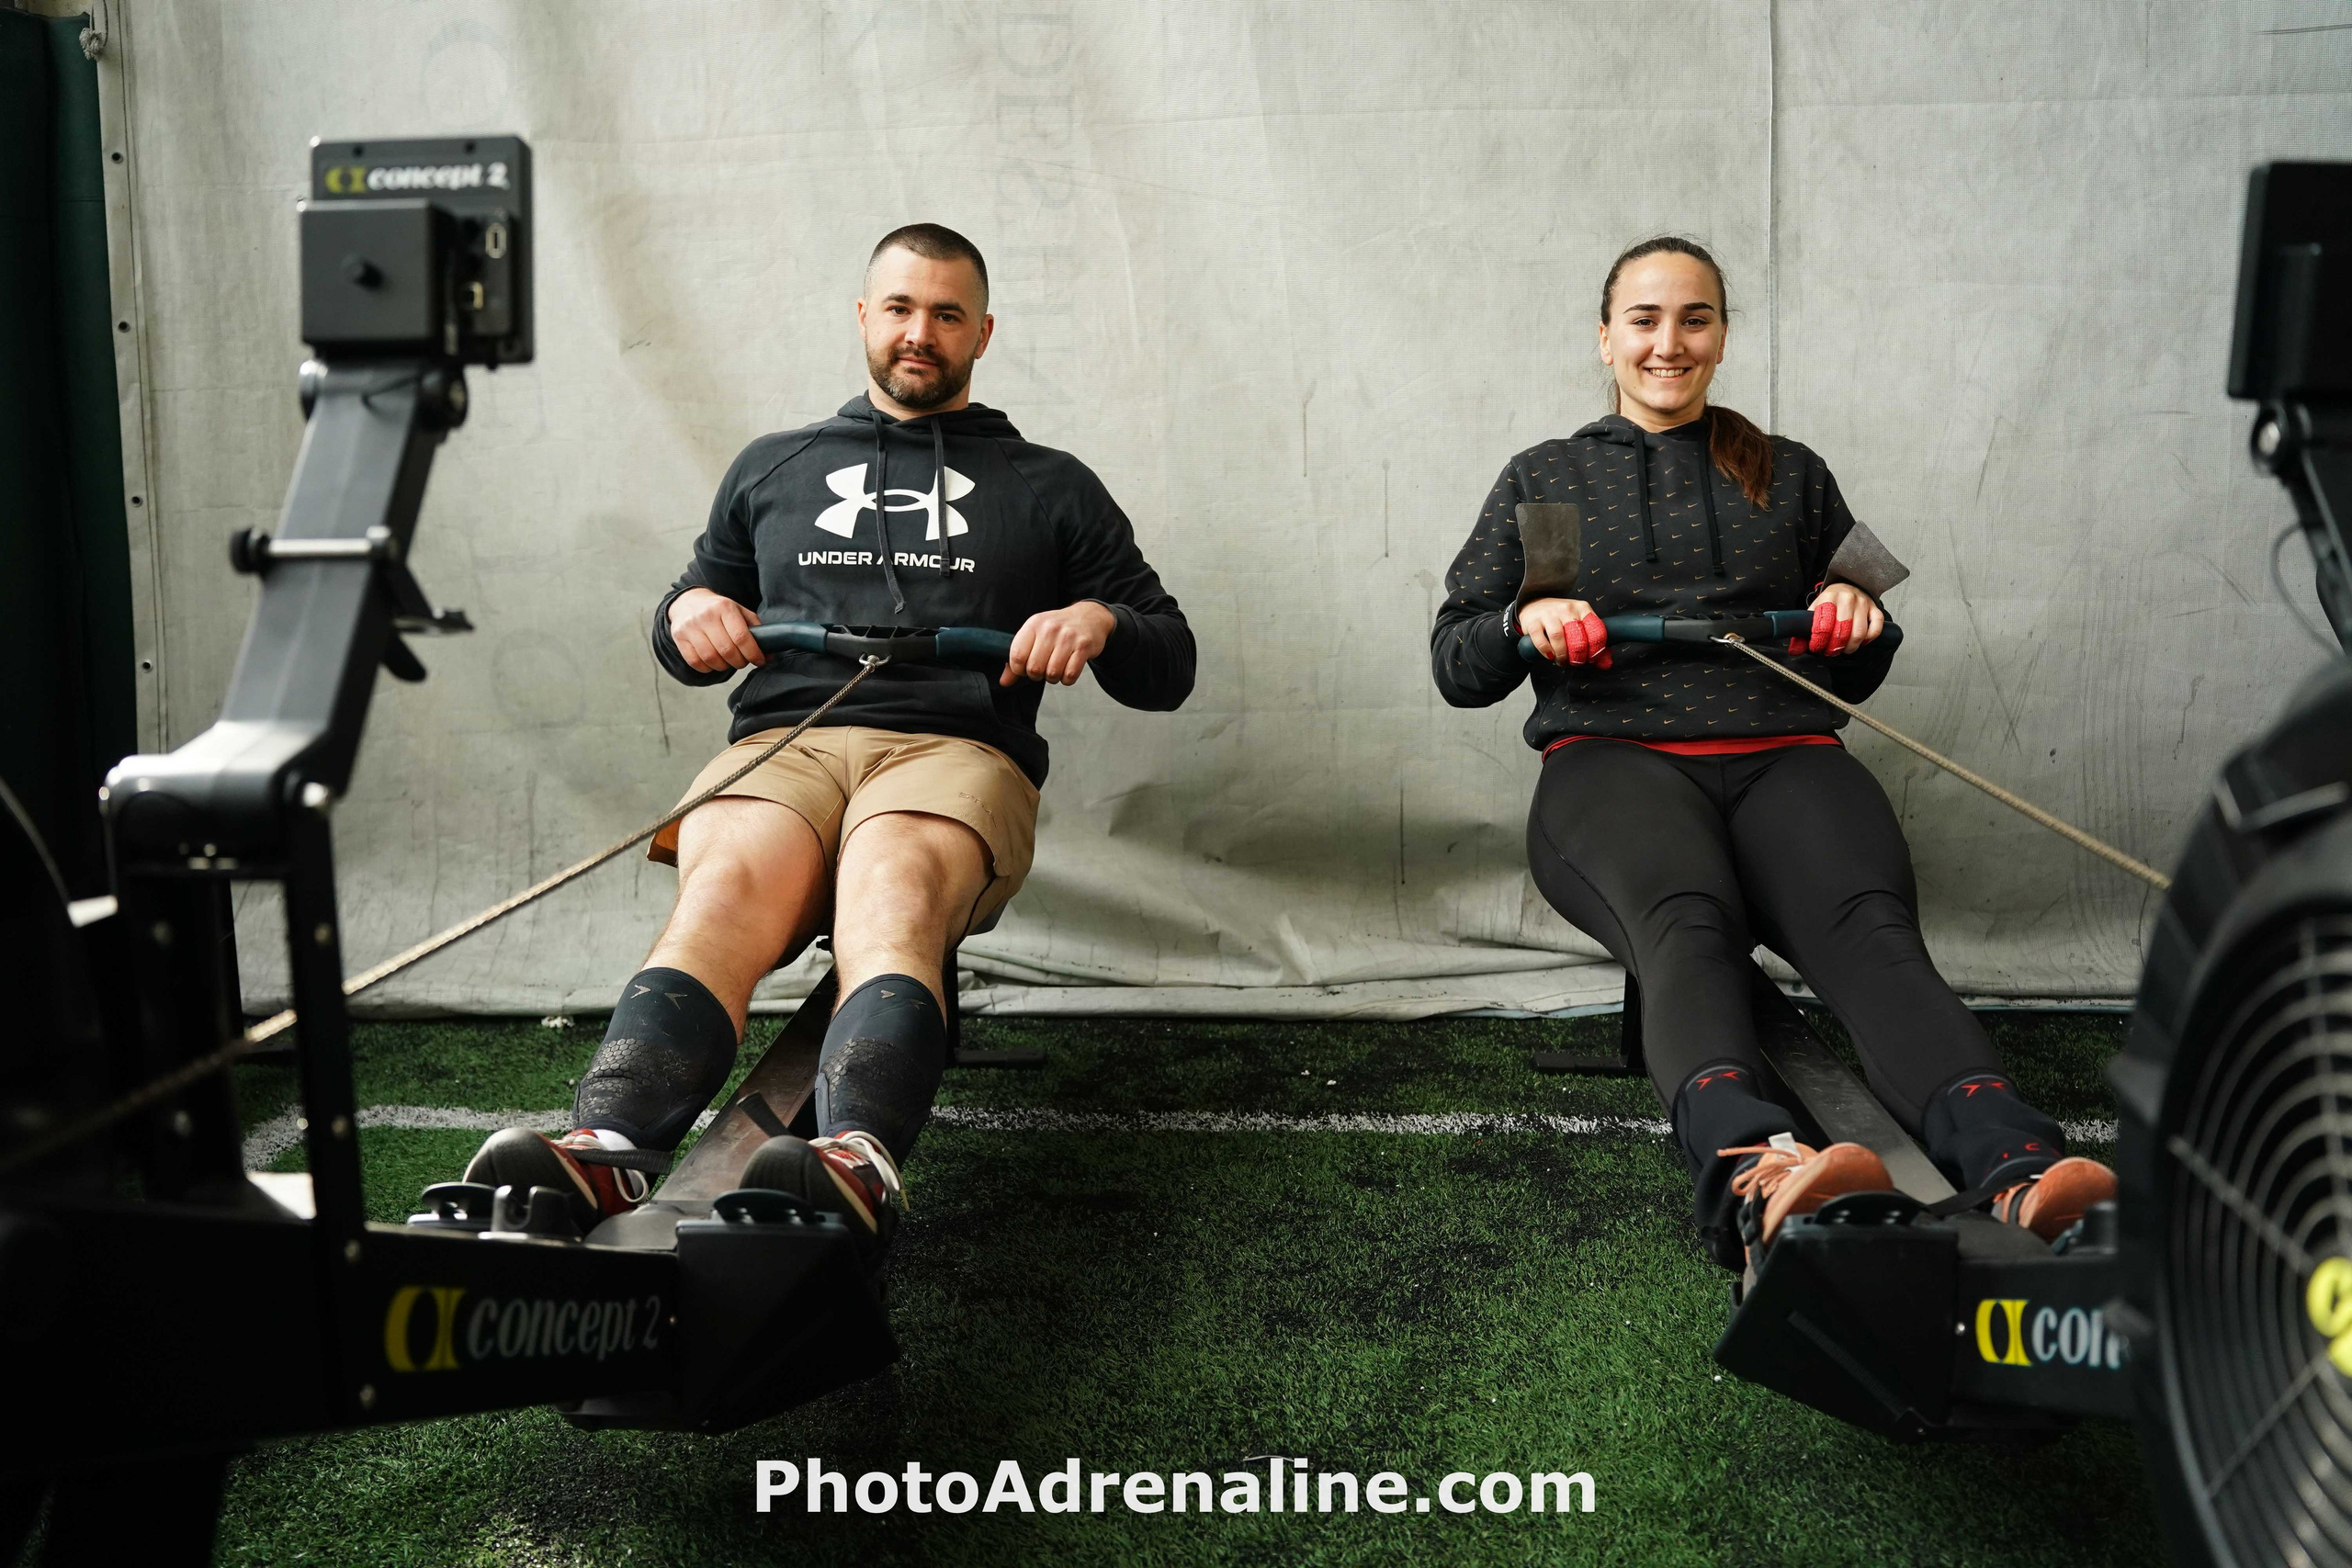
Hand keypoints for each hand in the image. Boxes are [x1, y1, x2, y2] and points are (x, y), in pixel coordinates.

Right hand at [667, 587, 764, 672]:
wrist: (688, 601)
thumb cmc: (719, 610)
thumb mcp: (739, 611)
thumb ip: (756, 631)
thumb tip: (770, 656)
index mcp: (724, 607)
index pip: (741, 637)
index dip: (753, 653)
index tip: (759, 661)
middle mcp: (706, 616)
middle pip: (726, 650)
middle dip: (739, 662)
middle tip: (743, 661)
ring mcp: (690, 627)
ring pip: (711, 658)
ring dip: (724, 666)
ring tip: (728, 662)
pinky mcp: (679, 637)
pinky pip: (695, 662)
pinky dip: (707, 668)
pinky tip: (713, 662)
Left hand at [1002, 600, 1116, 685]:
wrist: (1089, 617)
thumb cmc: (1058, 629)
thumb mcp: (1035, 635)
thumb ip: (1018, 658)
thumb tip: (1004, 682)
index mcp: (1033, 624)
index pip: (1017, 655)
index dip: (1018, 669)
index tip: (1025, 668)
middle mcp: (1050, 629)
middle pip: (1034, 668)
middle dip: (1037, 675)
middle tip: (1042, 669)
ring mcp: (1068, 637)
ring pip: (1052, 673)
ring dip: (1053, 678)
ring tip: (1055, 669)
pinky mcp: (1083, 647)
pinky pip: (1070, 675)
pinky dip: (1067, 679)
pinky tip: (1067, 670)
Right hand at [1519, 597, 1611, 668]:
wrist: (1534, 606)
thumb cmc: (1560, 619)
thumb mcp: (1579, 625)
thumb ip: (1593, 643)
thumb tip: (1606, 663)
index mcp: (1582, 608)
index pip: (1596, 630)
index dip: (1596, 649)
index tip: (1591, 658)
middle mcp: (1567, 608)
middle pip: (1578, 637)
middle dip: (1578, 656)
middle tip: (1576, 662)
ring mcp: (1549, 614)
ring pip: (1558, 637)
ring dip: (1562, 655)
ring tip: (1562, 661)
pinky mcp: (1533, 621)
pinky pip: (1541, 640)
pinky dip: (1546, 652)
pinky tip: (1550, 656)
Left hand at [1796, 583, 1884, 656]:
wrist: (1847, 585)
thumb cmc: (1830, 602)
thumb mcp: (1814, 611)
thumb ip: (1803, 631)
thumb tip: (1795, 650)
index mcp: (1828, 598)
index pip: (1824, 625)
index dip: (1820, 641)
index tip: (1817, 648)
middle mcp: (1847, 598)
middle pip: (1842, 631)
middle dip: (1835, 647)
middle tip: (1831, 651)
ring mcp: (1863, 603)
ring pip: (1859, 633)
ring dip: (1851, 647)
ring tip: (1844, 649)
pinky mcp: (1875, 608)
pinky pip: (1875, 628)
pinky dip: (1868, 639)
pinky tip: (1861, 642)